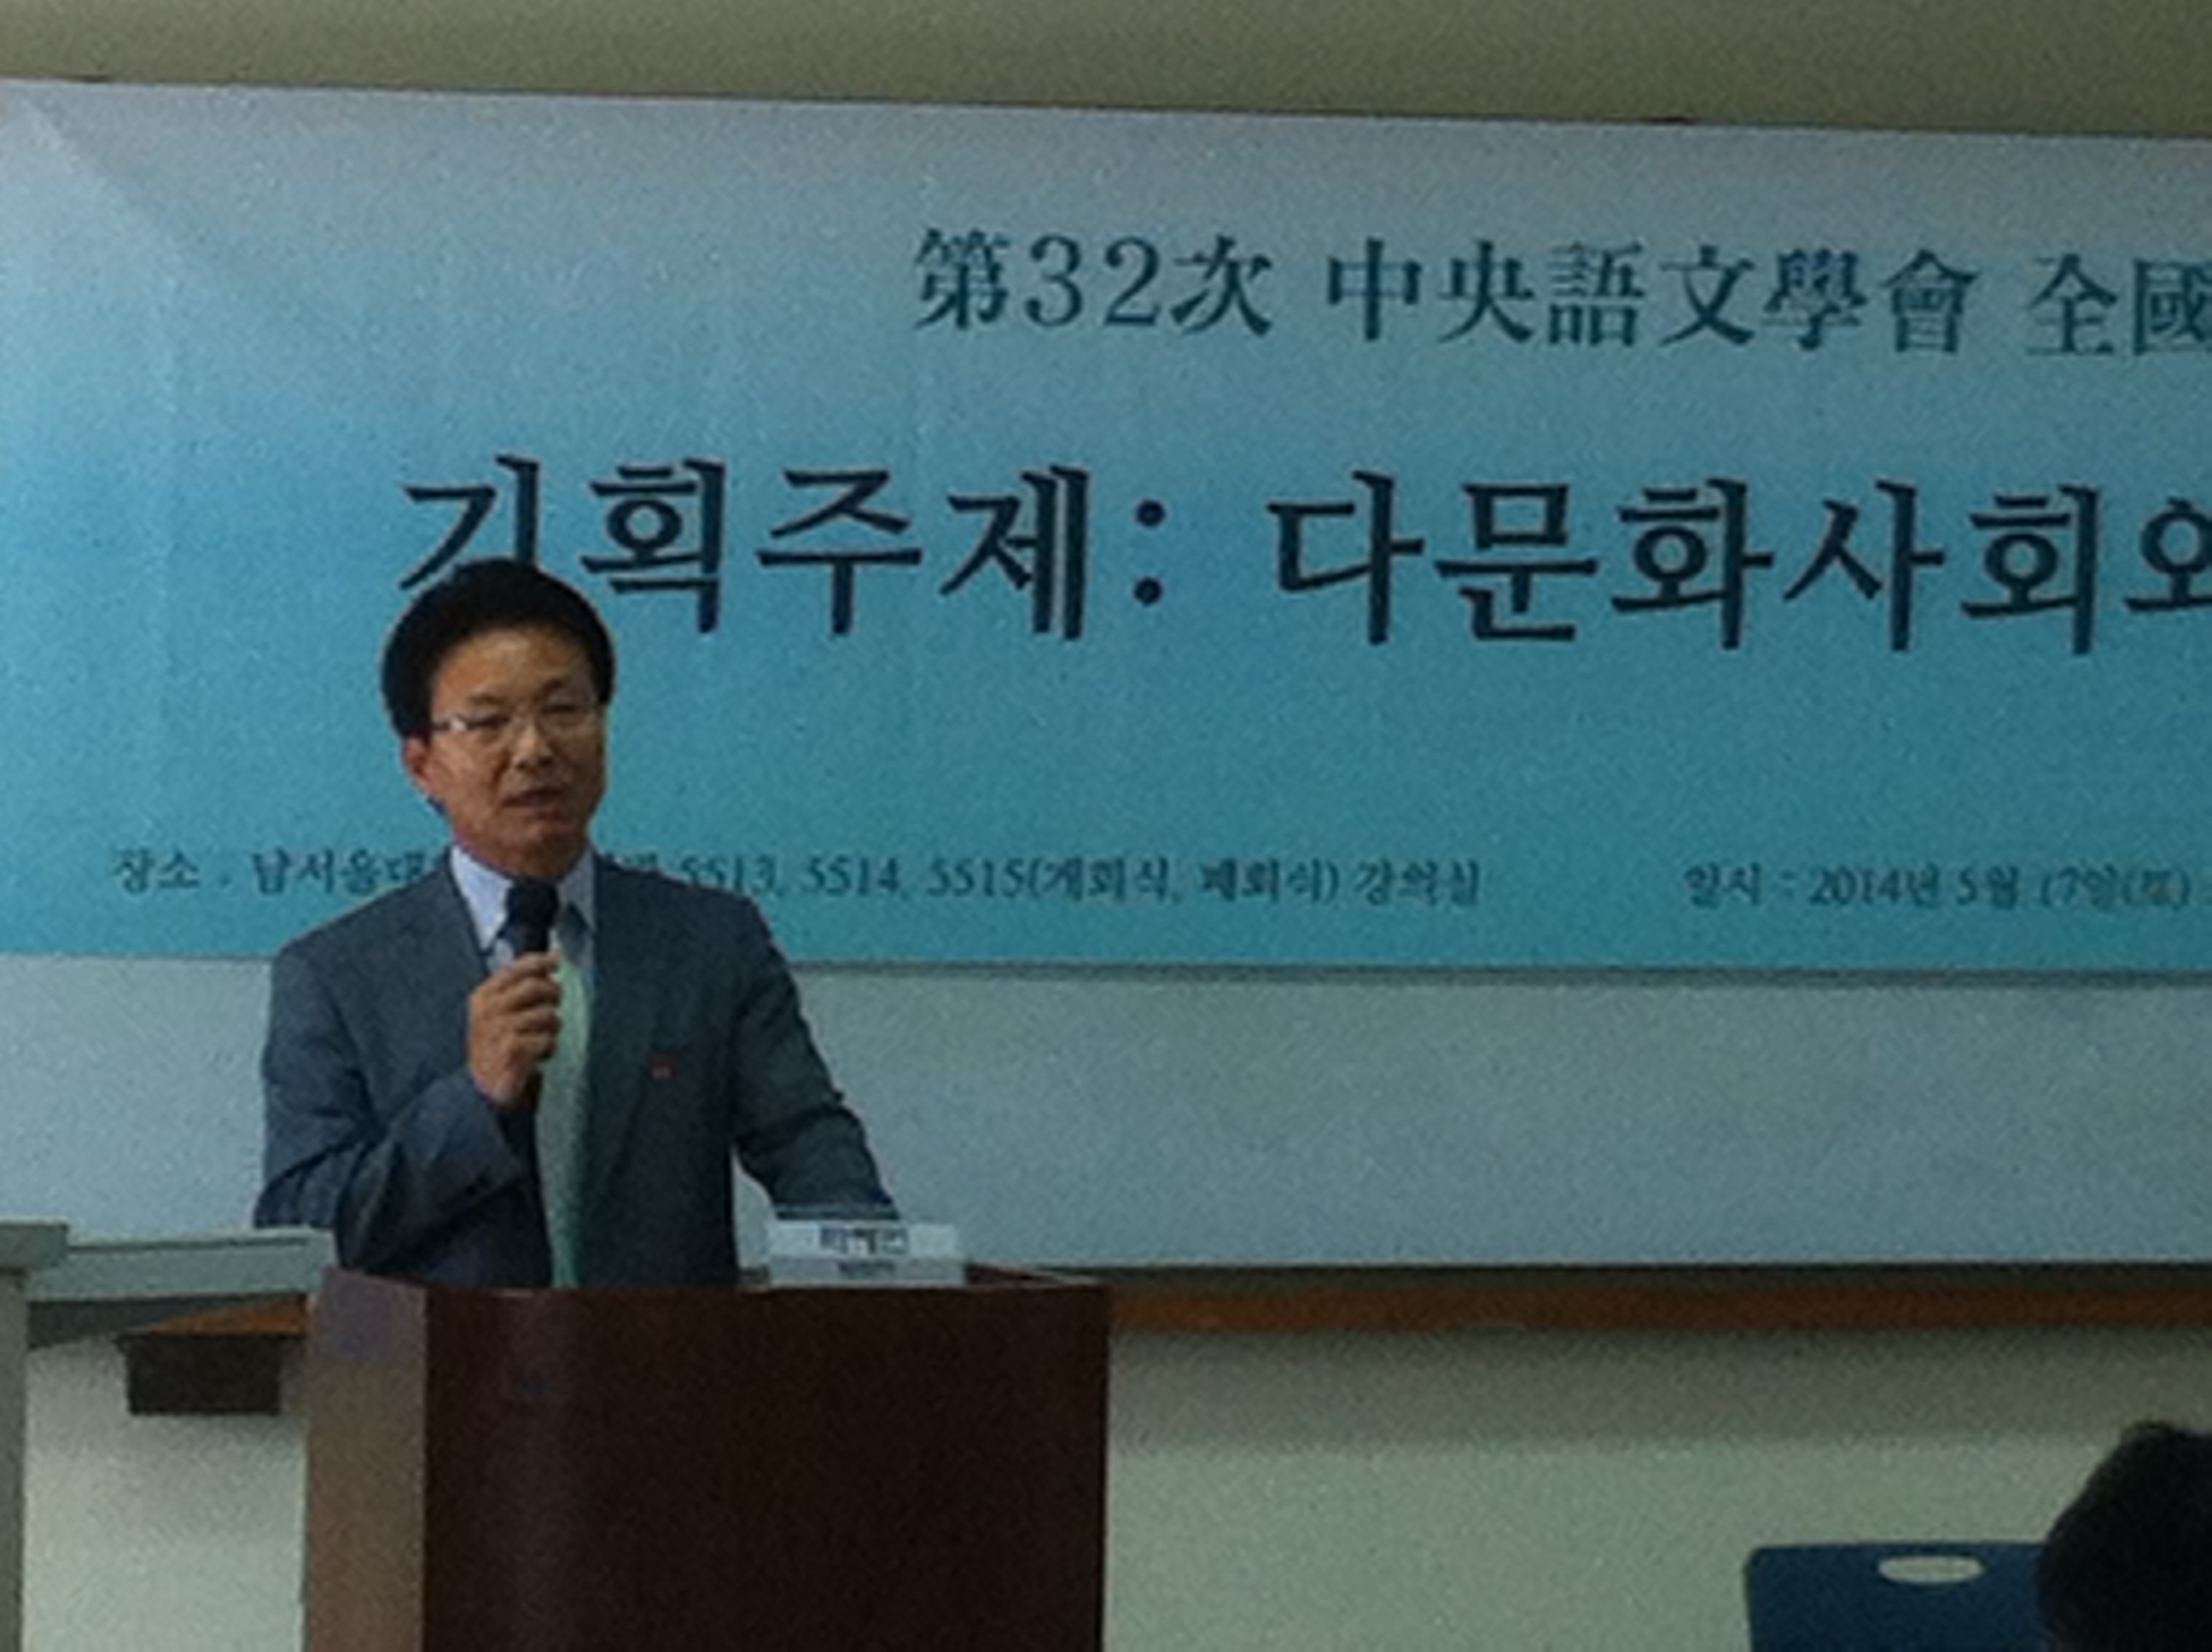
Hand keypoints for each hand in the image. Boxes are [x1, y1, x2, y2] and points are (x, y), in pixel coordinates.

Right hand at [468, 952, 565, 1110]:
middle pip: (537, 987)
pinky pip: (548, 1040)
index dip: (541, 962)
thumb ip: (523, 982)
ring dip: (551, 1028)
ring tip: (540, 1038)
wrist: (485, 1087)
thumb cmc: (499, 1045)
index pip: (517, 967)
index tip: (555, 962)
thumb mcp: (503, 1010)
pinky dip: (548, 1048)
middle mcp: (489, 1010)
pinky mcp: (513, 1051)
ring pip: (548, 1014)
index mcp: (485, 996)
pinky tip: (538, 1055)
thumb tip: (554, 956)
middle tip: (550, 1009)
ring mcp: (499, 1031)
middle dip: (552, 996)